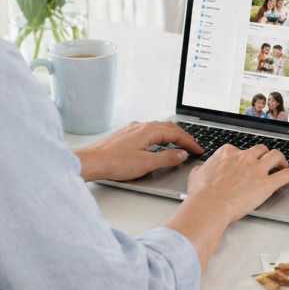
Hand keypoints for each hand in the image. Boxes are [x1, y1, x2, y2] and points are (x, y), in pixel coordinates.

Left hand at [72, 121, 202, 181]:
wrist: (91, 161)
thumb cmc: (114, 162)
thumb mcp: (146, 163)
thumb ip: (166, 158)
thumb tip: (181, 154)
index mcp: (149, 130)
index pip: (176, 134)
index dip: (189, 142)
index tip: (198, 150)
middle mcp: (141, 126)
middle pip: (168, 128)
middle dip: (182, 137)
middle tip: (192, 147)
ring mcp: (131, 129)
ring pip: (157, 129)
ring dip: (170, 136)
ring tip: (178, 145)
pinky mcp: (124, 135)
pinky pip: (147, 132)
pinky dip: (158, 137)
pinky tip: (156, 144)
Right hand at [185, 144, 288, 221]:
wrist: (210, 205)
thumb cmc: (202, 194)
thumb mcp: (196, 175)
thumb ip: (202, 169)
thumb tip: (201, 169)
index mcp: (227, 153)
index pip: (240, 150)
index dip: (244, 157)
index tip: (246, 163)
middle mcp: (244, 157)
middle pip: (261, 149)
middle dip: (265, 154)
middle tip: (268, 162)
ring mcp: (257, 169)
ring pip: (276, 156)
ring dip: (281, 160)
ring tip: (285, 165)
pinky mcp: (267, 184)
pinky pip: (286, 175)